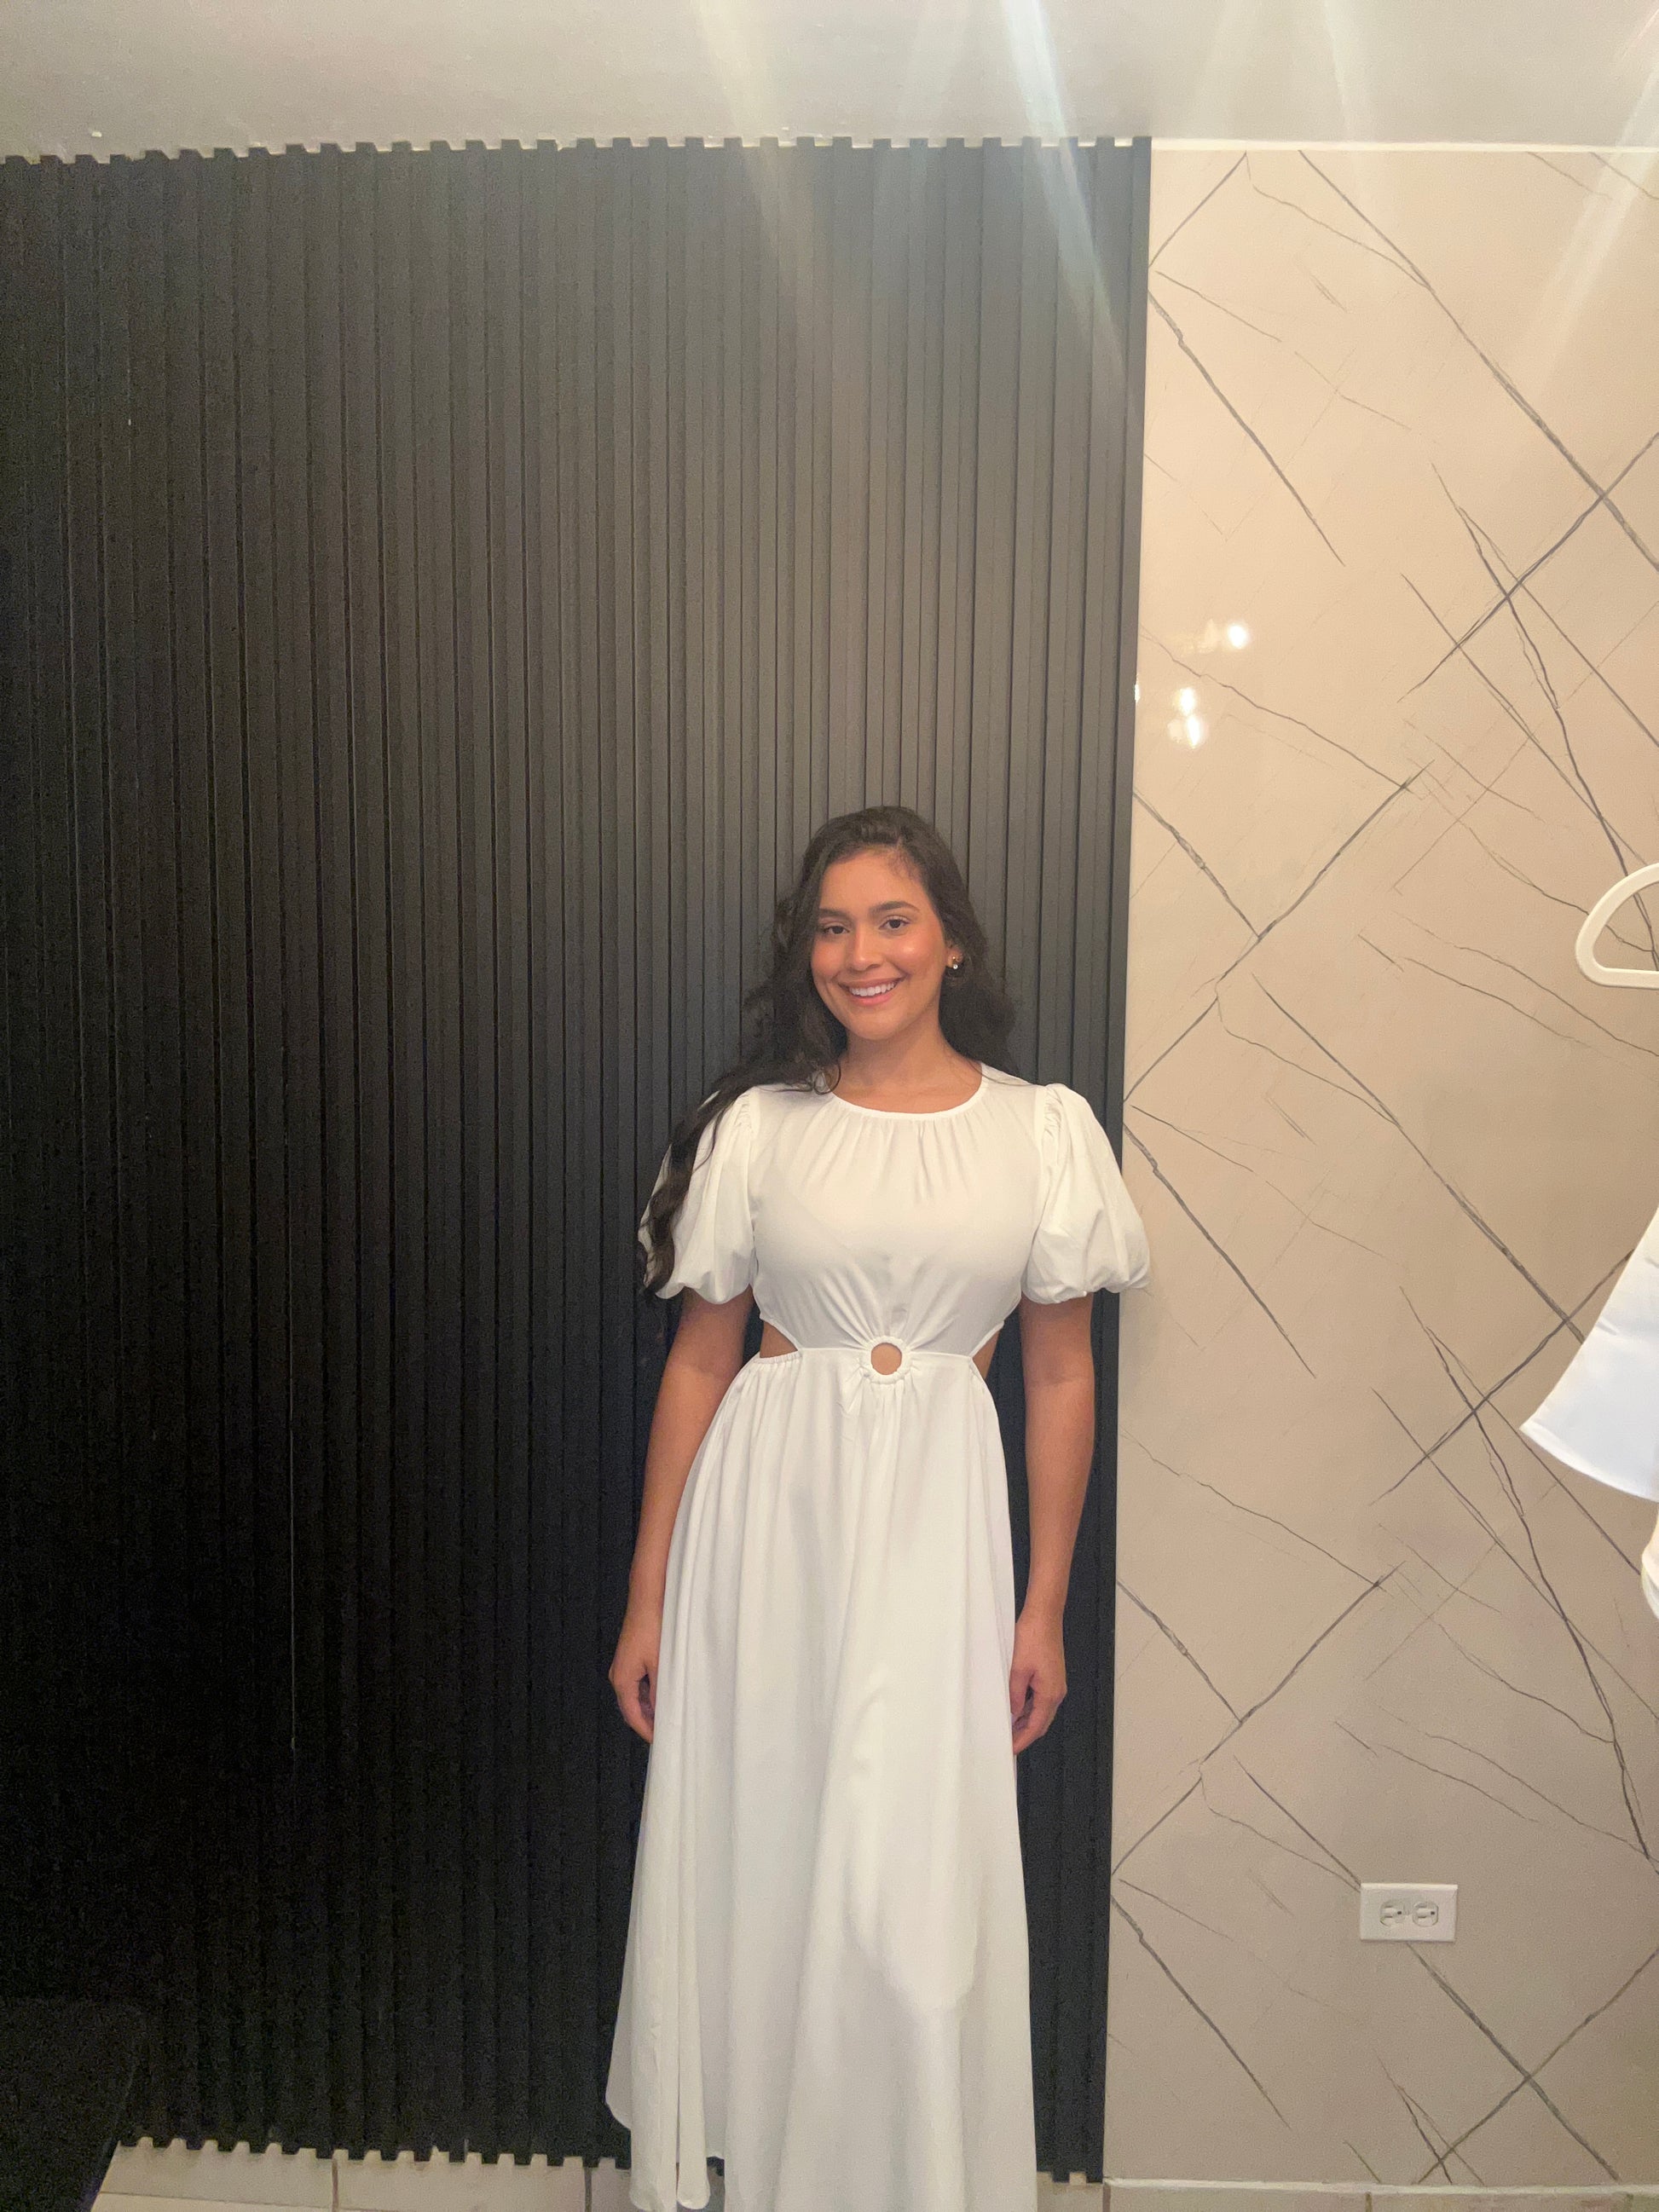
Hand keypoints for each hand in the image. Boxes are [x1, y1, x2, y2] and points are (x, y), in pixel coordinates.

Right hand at [610, 1598, 662, 1742]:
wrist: (648, 1598)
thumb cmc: (653, 1627)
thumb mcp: (660, 1664)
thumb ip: (660, 1691)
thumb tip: (662, 1713)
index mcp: (622, 1679)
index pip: (632, 1715)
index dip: (646, 1731)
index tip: (660, 1742)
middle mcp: (619, 1674)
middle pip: (632, 1707)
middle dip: (648, 1721)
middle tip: (667, 1733)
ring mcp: (624, 1666)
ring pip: (636, 1695)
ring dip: (650, 1707)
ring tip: (669, 1717)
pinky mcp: (631, 1657)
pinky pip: (639, 1683)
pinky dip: (650, 1693)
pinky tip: (665, 1693)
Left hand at [1010, 1605, 1066, 1754]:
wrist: (1044, 1616)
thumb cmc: (1032, 1638)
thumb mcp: (1018, 1669)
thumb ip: (1015, 1695)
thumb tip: (1012, 1714)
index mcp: (1050, 1693)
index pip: (1036, 1726)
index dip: (1022, 1740)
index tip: (1011, 1750)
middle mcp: (1056, 1692)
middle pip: (1041, 1722)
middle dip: (1025, 1735)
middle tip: (1007, 1744)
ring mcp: (1055, 1684)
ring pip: (1040, 1711)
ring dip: (1026, 1722)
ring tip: (1008, 1731)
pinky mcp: (1051, 1676)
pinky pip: (1040, 1700)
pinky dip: (1028, 1709)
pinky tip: (1015, 1710)